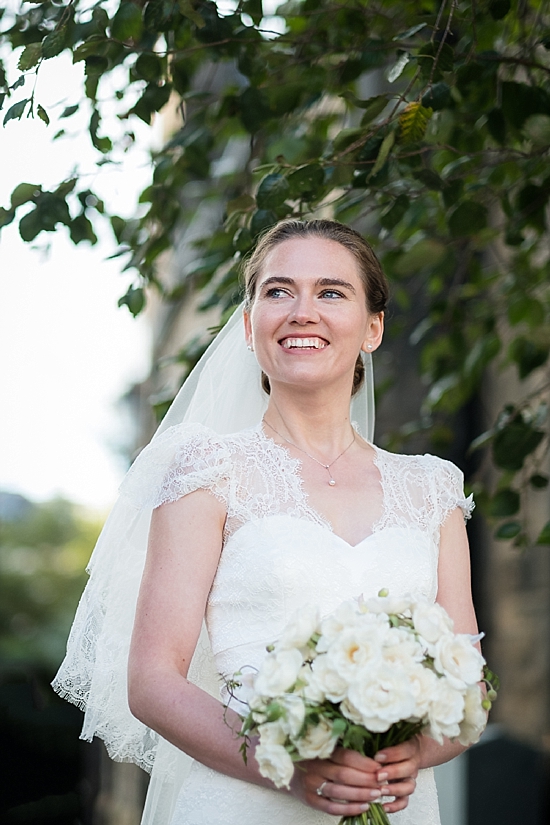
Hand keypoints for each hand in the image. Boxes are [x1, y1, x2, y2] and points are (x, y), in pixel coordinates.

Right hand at [289, 738, 419, 816]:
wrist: (286, 771)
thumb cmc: (311, 758)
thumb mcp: (322, 748)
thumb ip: (341, 751)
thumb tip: (372, 755)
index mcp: (320, 751)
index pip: (345, 756)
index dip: (364, 763)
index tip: (380, 767)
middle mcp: (314, 767)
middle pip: (344, 774)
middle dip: (366, 780)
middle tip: (382, 783)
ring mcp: (311, 784)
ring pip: (339, 792)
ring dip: (360, 794)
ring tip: (376, 795)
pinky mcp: (309, 800)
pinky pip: (331, 807)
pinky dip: (348, 809)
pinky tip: (363, 807)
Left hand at [371, 737, 420, 814]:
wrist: (411, 751)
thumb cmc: (395, 742)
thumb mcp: (391, 735)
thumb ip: (381, 737)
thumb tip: (362, 735)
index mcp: (409, 747)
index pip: (403, 750)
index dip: (391, 754)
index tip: (377, 757)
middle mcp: (412, 763)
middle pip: (407, 769)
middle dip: (392, 773)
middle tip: (378, 775)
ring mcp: (410, 778)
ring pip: (409, 786)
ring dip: (394, 790)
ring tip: (381, 791)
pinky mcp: (406, 791)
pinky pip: (405, 801)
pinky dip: (395, 806)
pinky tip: (384, 806)